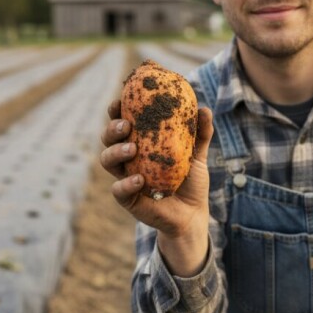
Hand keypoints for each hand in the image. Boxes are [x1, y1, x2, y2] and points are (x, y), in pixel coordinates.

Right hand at [99, 99, 213, 275]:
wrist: (193, 213)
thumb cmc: (190, 179)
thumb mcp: (197, 154)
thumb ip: (201, 133)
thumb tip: (205, 109)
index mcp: (140, 142)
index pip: (122, 121)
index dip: (117, 109)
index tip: (121, 99)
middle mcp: (128, 158)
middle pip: (108, 138)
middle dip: (112, 128)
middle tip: (127, 124)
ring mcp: (125, 177)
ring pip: (107, 161)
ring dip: (116, 152)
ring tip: (132, 149)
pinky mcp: (128, 198)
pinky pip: (118, 189)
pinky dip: (126, 183)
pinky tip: (140, 179)